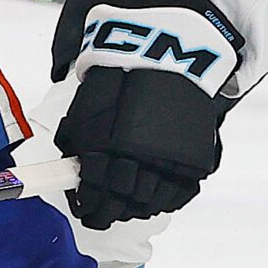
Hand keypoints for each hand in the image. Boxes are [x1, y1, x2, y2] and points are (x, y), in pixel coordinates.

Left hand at [53, 0, 239, 228]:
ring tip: (128, 204)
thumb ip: (76, 144)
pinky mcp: (196, 159)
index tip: (85, 210)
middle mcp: (139, 161)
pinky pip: (180, 194)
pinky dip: (167, 200)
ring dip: (136, 208)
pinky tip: (156, 196)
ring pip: (151, 204)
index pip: (95, 197)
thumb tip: (72, 173)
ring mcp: (171, 162)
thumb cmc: (120, 78)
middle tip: (102, 214)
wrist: (167, 53)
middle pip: (122, 206)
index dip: (88, 209)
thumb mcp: (86, 108)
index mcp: (108, 150)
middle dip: (108, 213)